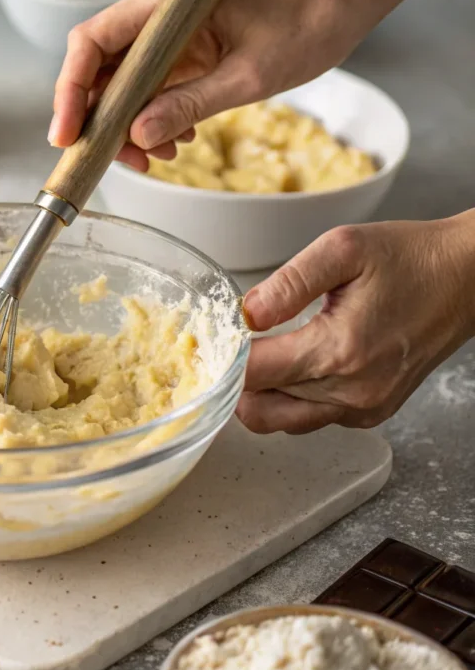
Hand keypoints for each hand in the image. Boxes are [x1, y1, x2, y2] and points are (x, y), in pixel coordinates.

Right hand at [48, 0, 409, 170]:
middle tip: (113, 160)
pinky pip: (155, 86)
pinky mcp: (190, 49)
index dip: (71, 90)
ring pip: (126, 83)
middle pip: (102, 68)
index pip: (93, 43)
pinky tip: (174, 140)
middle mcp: (162, 15)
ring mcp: (174, 33)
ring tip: (153, 157)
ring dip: (129, 125)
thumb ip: (191, 104)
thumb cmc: (312, 15)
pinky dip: (155, 118)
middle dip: (101, 119)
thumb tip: (138, 135)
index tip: (67, 134)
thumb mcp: (252, 73)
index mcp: (168, 3)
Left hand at [235, 212, 474, 433]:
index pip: (252, 376)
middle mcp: (351, 391)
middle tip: (233, 347)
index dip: (225, 359)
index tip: (219, 338)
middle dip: (237, 379)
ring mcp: (363, 408)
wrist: (468, 277)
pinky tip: (296, 363)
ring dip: (260, 395)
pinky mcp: (371, 412)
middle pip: (258, 406)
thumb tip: (246, 315)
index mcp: (339, 351)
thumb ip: (288, 283)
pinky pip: (310, 418)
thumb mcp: (342, 249)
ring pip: (280, 420)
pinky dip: (291, 399)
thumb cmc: (410, 258)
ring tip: (264, 354)